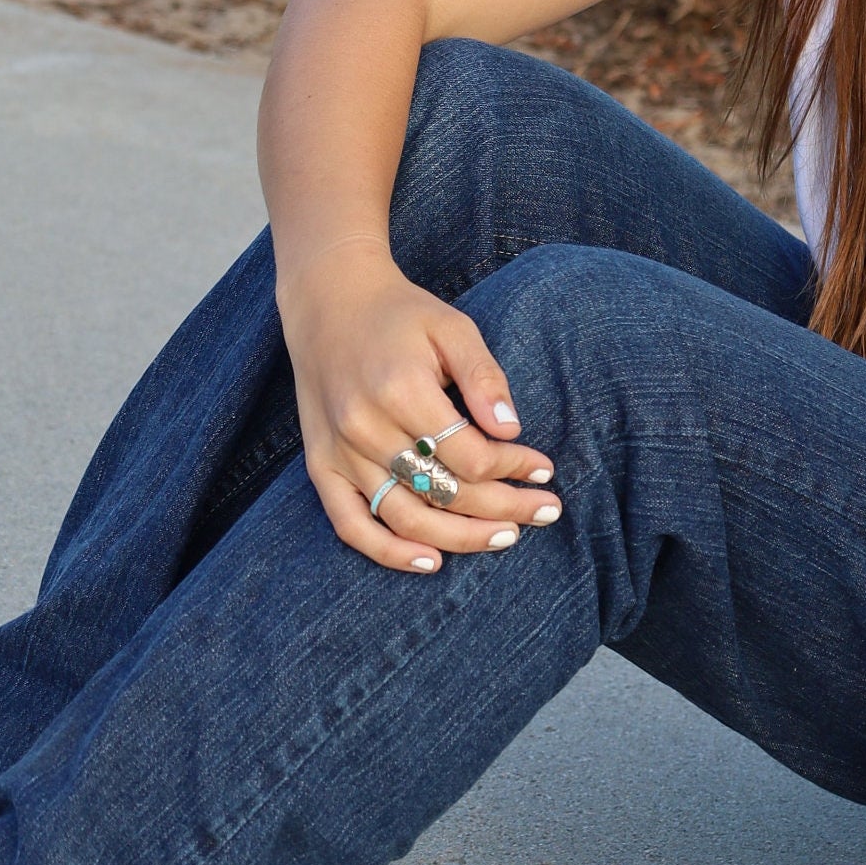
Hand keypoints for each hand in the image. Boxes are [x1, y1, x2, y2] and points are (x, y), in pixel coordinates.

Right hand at [277, 241, 560, 573]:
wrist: (328, 302)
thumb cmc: (401, 315)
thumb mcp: (453, 328)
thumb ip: (484, 376)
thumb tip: (512, 429)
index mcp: (401, 390)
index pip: (470, 455)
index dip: (514, 468)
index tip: (544, 468)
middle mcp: (365, 427)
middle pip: (444, 492)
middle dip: (504, 508)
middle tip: (545, 511)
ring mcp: (339, 452)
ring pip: (405, 517)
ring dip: (460, 538)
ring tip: (506, 537)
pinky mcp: (320, 465)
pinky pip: (350, 525)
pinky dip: (388, 552)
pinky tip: (431, 562)